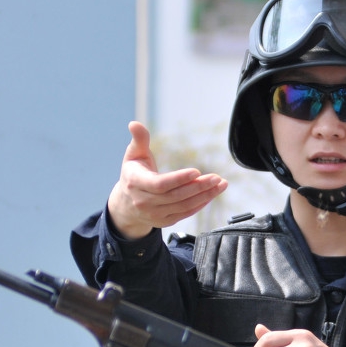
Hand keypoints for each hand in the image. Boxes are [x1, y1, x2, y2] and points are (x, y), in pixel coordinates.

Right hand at [106, 121, 227, 239]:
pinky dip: (200, 204)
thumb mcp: (133, 155)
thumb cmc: (133, 174)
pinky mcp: (163, 221)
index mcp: (135, 183)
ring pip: (183, 206)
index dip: (179, 179)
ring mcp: (153, 214)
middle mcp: (143, 202)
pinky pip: (185, 213)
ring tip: (220, 185)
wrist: (125, 204)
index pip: (159, 184)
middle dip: (198, 187)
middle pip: (176, 196)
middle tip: (216, 178)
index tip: (196, 171)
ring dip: (204, 196)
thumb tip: (134, 124)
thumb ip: (139, 140)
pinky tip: (211, 194)